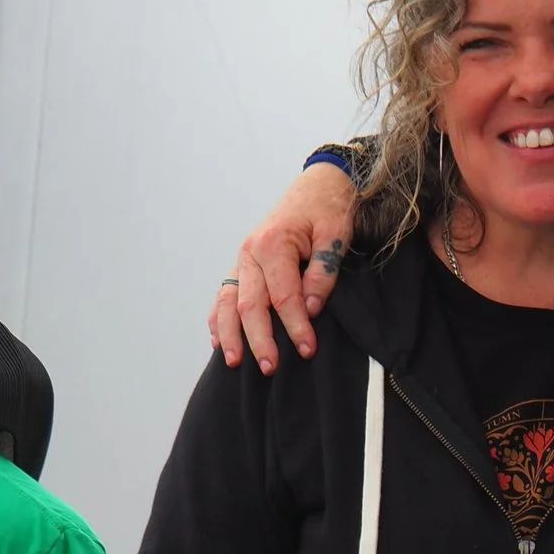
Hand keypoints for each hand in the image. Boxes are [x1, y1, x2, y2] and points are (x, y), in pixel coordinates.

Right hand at [211, 163, 361, 373]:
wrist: (318, 185)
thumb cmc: (329, 209)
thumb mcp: (335, 236)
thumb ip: (322, 273)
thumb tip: (311, 309)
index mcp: (273, 244)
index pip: (283, 296)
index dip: (296, 326)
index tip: (308, 350)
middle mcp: (250, 253)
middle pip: (251, 305)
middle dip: (260, 339)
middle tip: (271, 368)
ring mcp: (242, 260)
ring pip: (229, 303)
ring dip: (230, 335)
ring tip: (236, 363)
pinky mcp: (243, 267)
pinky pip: (224, 296)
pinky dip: (219, 320)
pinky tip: (219, 343)